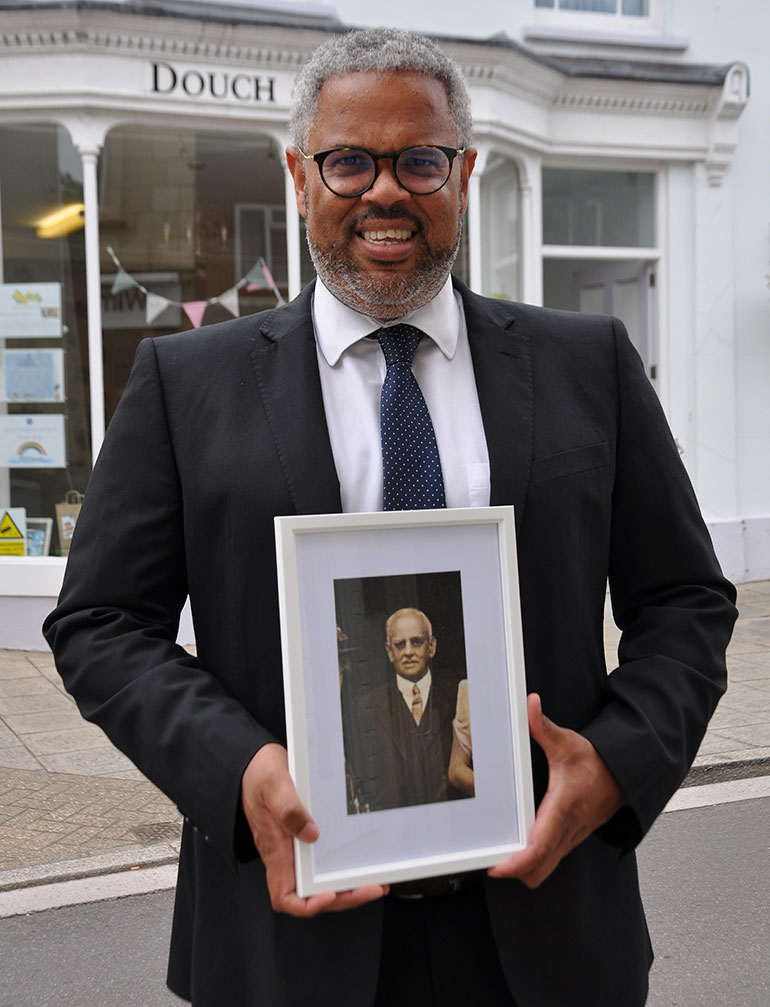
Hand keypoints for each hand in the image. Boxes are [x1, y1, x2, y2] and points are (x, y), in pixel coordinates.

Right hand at [241, 743, 387, 915]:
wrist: (253, 763)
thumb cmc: (259, 773)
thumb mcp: (273, 784)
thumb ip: (289, 809)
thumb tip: (311, 834)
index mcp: (275, 847)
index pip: (285, 896)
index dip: (307, 905)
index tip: (329, 895)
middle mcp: (284, 854)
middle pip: (311, 894)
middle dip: (343, 897)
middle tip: (371, 888)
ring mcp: (293, 848)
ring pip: (319, 881)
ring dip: (346, 887)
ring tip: (374, 883)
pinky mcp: (301, 837)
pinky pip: (321, 862)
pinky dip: (341, 868)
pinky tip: (358, 863)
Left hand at [488, 693, 625, 888]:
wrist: (624, 776)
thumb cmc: (597, 763)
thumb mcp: (568, 742)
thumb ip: (544, 726)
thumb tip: (530, 705)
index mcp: (564, 808)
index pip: (540, 845)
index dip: (518, 862)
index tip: (499, 867)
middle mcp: (567, 829)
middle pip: (539, 869)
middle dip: (515, 871)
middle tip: (491, 861)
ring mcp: (570, 838)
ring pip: (545, 869)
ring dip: (525, 869)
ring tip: (501, 857)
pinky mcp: (570, 839)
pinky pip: (550, 861)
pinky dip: (534, 862)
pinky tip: (519, 849)